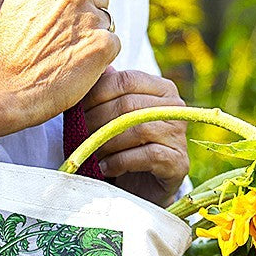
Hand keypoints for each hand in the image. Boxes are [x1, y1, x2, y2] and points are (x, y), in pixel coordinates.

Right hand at [0, 0, 119, 144]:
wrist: (6, 87)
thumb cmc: (1, 49)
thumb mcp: (6, 0)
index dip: (71, 1)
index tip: (60, 20)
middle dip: (86, 17)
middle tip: (65, 41)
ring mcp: (91, 17)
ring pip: (106, 22)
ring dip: (93, 36)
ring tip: (68, 56)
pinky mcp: (103, 44)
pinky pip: (113, 44)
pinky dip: (101, 57)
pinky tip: (78, 68)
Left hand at [82, 67, 188, 205]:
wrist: (141, 188)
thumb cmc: (123, 147)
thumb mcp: (112, 117)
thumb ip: (107, 92)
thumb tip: (99, 67)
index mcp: (162, 88)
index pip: (126, 80)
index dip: (96, 94)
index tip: (76, 111)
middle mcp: (175, 108)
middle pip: (129, 105)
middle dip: (97, 120)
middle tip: (79, 135)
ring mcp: (179, 136)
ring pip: (138, 129)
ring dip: (107, 142)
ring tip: (90, 153)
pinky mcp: (178, 162)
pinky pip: (147, 155)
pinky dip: (119, 162)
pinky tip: (104, 168)